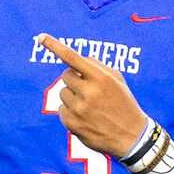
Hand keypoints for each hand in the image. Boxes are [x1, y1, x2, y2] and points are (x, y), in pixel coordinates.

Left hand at [39, 33, 147, 157]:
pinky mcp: (72, 124)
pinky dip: (70, 112)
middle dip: (74, 80)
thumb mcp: (117, 80)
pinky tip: (86, 118)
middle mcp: (89, 92)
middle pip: (66, 76)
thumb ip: (97, 66)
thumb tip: (77, 58)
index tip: (41, 37)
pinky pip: (61, 110)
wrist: (132, 137)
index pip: (72, 57)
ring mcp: (79, 109)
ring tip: (90, 106)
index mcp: (101, 78)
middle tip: (88, 90)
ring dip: (72, 96)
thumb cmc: (123, 104)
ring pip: (62, 93)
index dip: (55, 46)